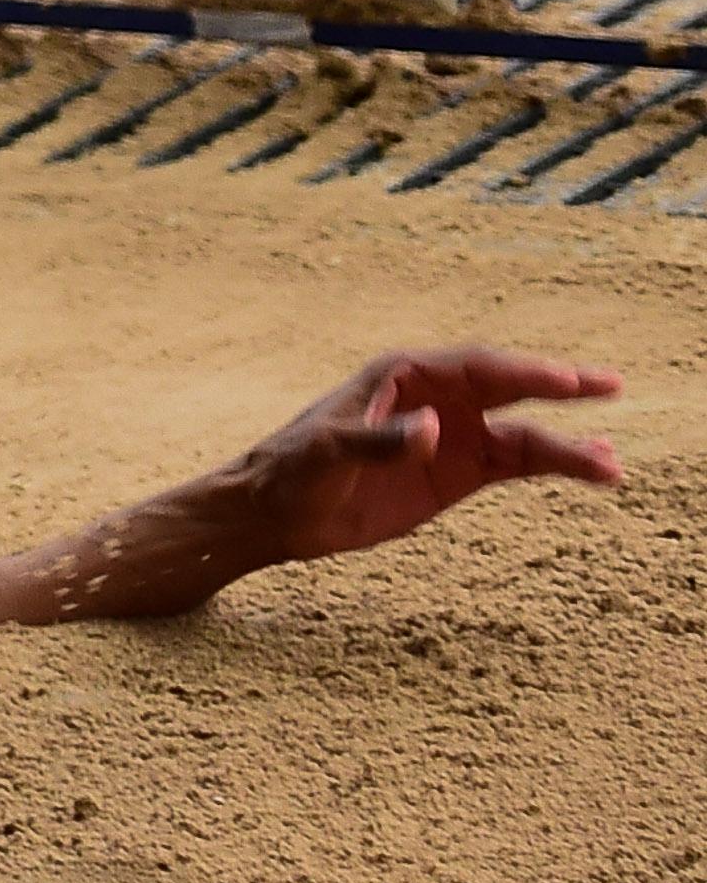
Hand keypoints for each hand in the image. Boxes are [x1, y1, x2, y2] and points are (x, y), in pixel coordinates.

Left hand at [235, 347, 623, 563]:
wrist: (272, 514)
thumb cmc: (290, 471)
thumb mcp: (326, 454)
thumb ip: (379, 442)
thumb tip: (434, 430)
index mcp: (403, 375)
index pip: (476, 367)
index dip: (523, 372)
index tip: (567, 383)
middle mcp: (436, 398)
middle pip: (510, 388)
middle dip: (560, 388)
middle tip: (610, 386)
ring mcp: (449, 436)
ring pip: (521, 433)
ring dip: (565, 447)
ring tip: (610, 466)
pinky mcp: (453, 474)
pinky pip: (512, 464)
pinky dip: (551, 466)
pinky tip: (590, 470)